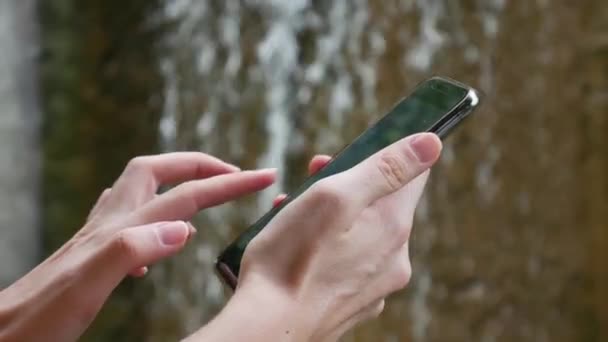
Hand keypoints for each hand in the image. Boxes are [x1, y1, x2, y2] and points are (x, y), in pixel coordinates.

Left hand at [0, 153, 276, 341]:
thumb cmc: (39, 319)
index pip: (186, 195)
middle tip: (234, 172)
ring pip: (144, 190)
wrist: (1, 333)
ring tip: (206, 192)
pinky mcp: (93, 253)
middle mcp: (110, 224)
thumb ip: (131, 250)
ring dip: (179, 183)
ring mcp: (99, 236)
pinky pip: (130, 219)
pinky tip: (160, 235)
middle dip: (201, 164)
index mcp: (120, 231)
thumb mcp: (86, 288)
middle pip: (159, 172)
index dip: (229, 182)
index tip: (264, 175)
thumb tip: (185, 227)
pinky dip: (157, 213)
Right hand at [188, 132, 441, 340]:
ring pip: (362, 232)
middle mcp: (394, 259)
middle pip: (383, 204)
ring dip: (334, 213)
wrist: (268, 328)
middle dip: (349, 183)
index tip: (355, 152)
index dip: (386, 154)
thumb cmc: (292, 259)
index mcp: (394, 227)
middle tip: (312, 176)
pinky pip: (349, 261)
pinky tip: (298, 245)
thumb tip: (432, 143)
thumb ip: (386, 169)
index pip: (414, 176)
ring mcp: (375, 285)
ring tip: (294, 211)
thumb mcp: (335, 197)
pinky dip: (329, 246)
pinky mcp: (353, 303)